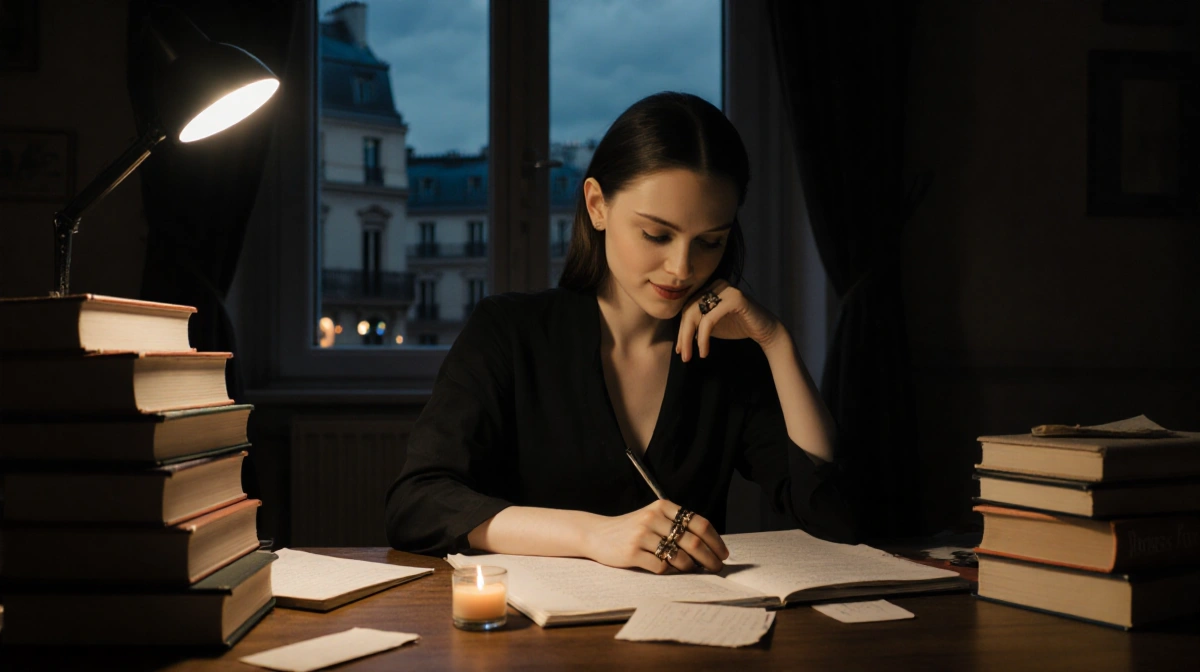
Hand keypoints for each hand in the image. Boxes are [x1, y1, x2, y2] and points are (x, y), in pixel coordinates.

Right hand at [584, 499, 728, 573]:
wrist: (597, 534)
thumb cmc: (632, 529)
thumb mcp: (654, 518)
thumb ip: (677, 526)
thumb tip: (709, 547)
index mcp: (663, 506)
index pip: (699, 523)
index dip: (715, 541)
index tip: (723, 554)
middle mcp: (653, 517)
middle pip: (693, 541)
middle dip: (710, 558)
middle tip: (717, 568)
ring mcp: (642, 535)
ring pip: (679, 557)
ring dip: (690, 568)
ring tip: (692, 570)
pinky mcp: (632, 552)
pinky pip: (661, 567)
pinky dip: (670, 572)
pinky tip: (670, 571)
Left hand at [676, 280, 780, 360]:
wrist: (764, 331)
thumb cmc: (738, 327)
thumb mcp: (712, 326)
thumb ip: (696, 325)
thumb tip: (679, 339)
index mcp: (709, 288)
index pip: (688, 308)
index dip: (681, 330)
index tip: (680, 350)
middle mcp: (716, 285)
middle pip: (689, 310)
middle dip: (683, 335)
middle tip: (683, 355)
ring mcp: (725, 289)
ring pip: (696, 314)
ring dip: (690, 338)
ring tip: (691, 355)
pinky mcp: (734, 298)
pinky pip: (710, 319)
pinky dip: (703, 337)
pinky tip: (704, 351)